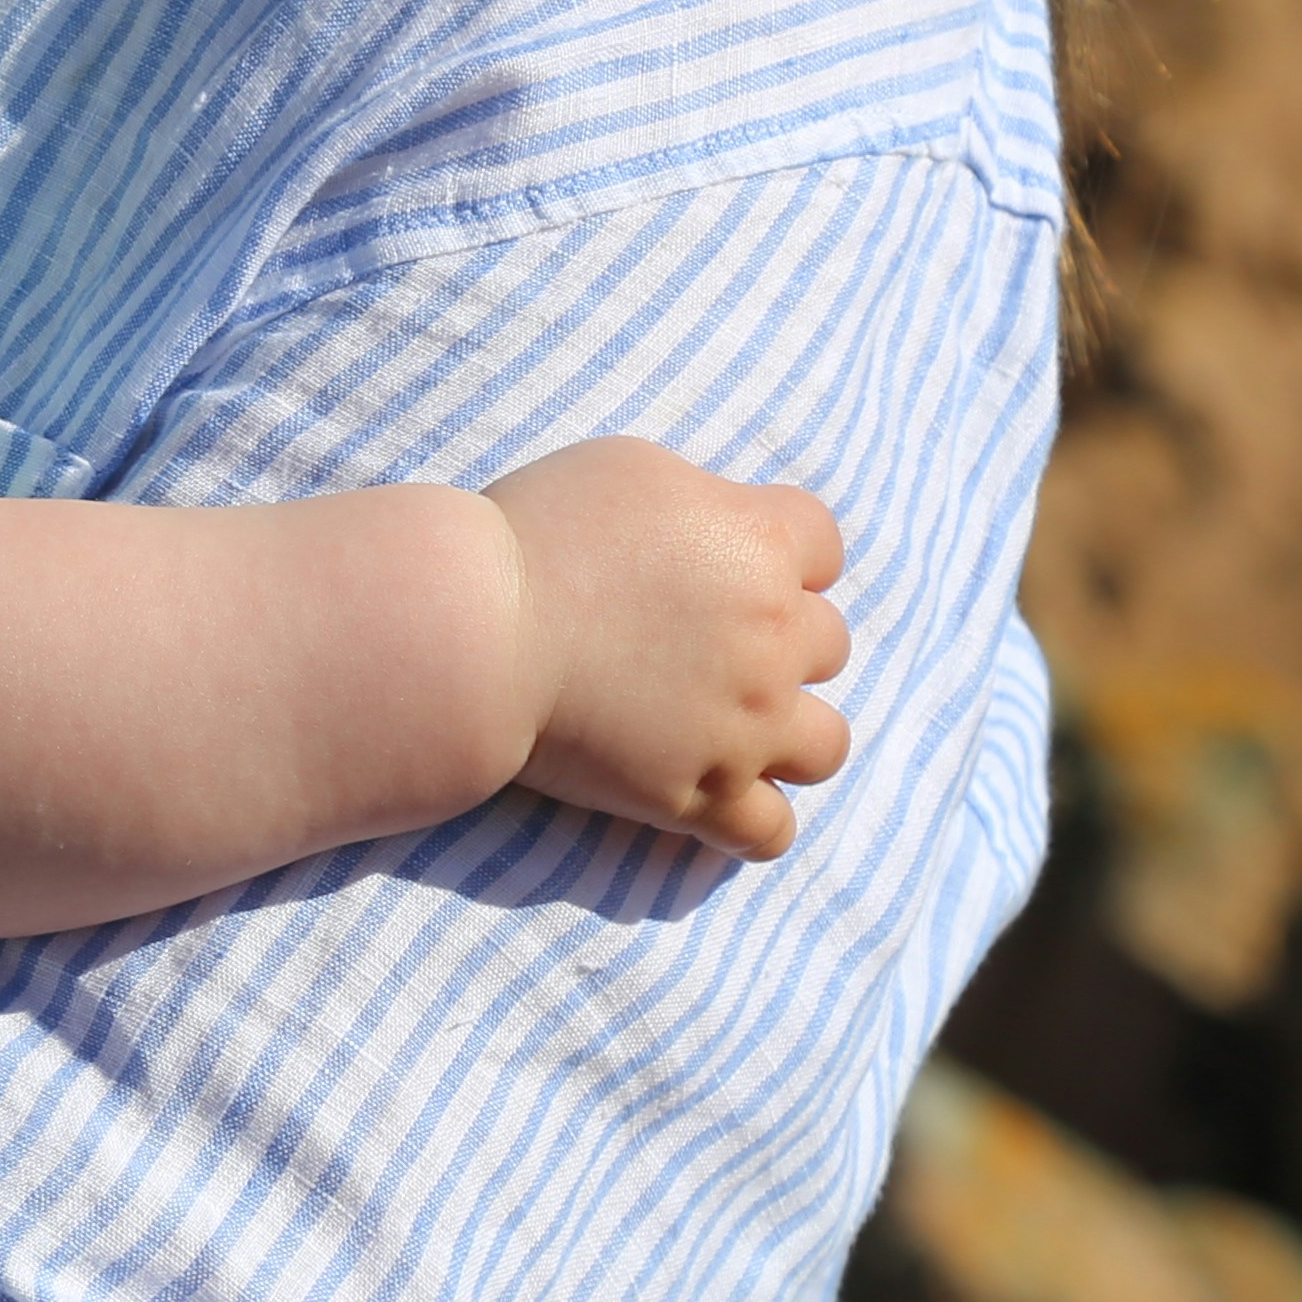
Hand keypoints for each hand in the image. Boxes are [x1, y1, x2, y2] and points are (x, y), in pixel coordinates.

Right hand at [485, 437, 850, 859]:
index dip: (778, 552)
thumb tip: (729, 531)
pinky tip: (715, 791)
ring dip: (788, 731)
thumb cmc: (537, 535)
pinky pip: (771, 831)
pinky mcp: (701, 795)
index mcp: (759, 546)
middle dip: (777, 639)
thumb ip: (707, 501)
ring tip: (730, 722)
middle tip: (703, 639)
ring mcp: (746, 727)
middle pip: (827, 643)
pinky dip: (752, 816)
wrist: (475, 629)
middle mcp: (773, 638)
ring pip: (824, 745)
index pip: (821, 545)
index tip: (723, 563)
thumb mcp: (634, 469)